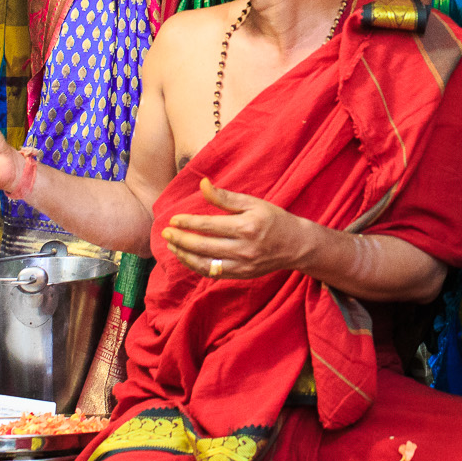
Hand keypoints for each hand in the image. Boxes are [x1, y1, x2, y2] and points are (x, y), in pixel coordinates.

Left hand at [162, 177, 313, 280]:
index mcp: (246, 227)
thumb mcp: (252, 203)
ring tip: (172, 246)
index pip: (209, 226)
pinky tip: (187, 258)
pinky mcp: (241, 275)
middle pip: (203, 246)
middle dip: (180, 240)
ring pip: (205, 264)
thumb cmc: (273, 219)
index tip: (173, 219)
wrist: (295, 245)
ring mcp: (242, 265)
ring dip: (184, 256)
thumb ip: (225, 197)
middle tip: (166, 233)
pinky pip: (213, 273)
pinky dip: (196, 266)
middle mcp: (243, 248)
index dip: (188, 223)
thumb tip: (203, 184)